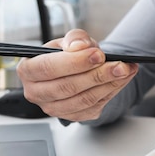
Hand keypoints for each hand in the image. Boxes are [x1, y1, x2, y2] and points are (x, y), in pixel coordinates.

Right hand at [17, 29, 138, 121]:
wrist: (78, 68)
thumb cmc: (68, 54)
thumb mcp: (70, 40)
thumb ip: (75, 38)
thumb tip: (79, 47)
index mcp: (28, 69)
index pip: (48, 68)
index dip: (75, 62)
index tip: (98, 55)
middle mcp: (36, 92)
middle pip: (68, 87)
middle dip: (98, 75)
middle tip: (120, 65)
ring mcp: (53, 108)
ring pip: (83, 100)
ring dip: (109, 84)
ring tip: (126, 69)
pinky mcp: (72, 116)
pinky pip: (93, 107)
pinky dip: (112, 92)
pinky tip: (123, 79)